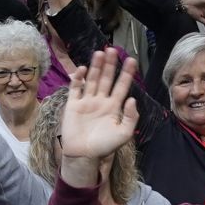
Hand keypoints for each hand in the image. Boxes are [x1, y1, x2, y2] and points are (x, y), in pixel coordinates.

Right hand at [58, 50, 141, 179]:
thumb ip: (130, 117)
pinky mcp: (73, 104)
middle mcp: (101, 101)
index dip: (127, 73)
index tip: (131, 60)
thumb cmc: (104, 146)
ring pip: (93, 80)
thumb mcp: (123, 134)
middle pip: (107, 78)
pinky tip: (83, 69)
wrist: (83, 155)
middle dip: (110, 65)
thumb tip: (132, 98)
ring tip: (100, 53)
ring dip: (96, 67)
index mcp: (114, 107)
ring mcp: (87, 101)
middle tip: (113, 50)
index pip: (122, 86)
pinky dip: (78, 78)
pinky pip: (76, 88)